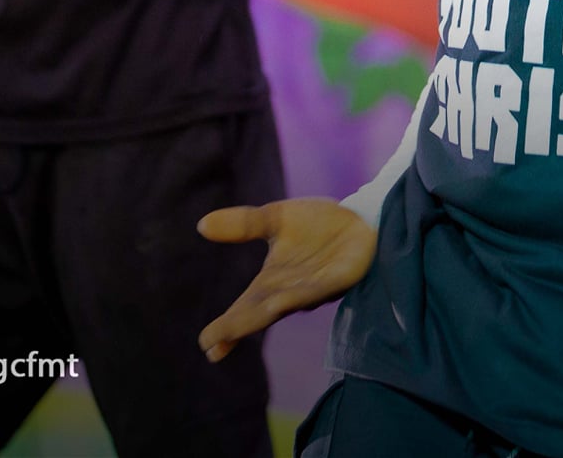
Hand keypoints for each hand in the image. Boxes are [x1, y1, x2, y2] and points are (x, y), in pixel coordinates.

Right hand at [196, 198, 376, 362]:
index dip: (226, 326)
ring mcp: (315, 289)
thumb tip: (202, 225)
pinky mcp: (339, 279)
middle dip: (237, 327)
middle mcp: (290, 292)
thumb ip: (244, 224)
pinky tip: (282, 302)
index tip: (206, 343)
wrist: (360, 217)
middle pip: (258, 313)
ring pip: (284, 306)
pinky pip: (317, 291)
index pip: (244, 309)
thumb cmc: (318, 224)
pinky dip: (300, 297)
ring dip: (262, 315)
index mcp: (272, 282)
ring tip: (237, 326)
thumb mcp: (276, 218)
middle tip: (213, 345)